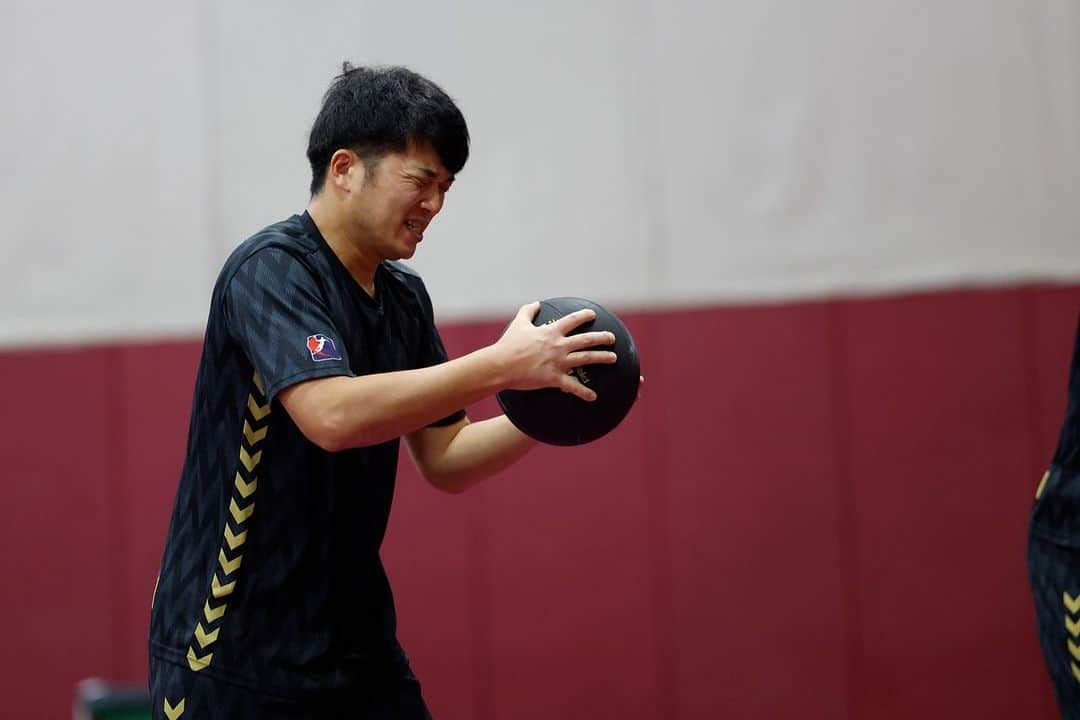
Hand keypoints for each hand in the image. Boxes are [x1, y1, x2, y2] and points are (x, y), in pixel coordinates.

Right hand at [494, 301, 617, 400]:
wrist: (501, 365)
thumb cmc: (508, 345)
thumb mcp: (518, 323)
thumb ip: (528, 311)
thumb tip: (536, 303)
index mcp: (551, 332)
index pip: (572, 320)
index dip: (584, 316)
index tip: (592, 314)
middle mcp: (559, 345)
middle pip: (586, 340)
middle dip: (601, 338)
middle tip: (612, 338)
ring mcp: (558, 362)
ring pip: (586, 359)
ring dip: (602, 358)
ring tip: (613, 358)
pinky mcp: (554, 378)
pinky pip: (573, 386)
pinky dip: (584, 392)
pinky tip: (594, 396)